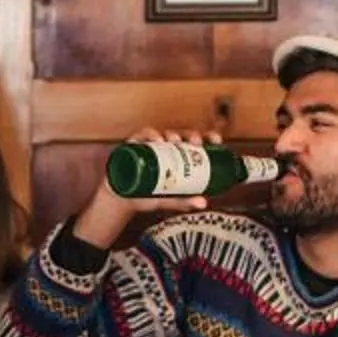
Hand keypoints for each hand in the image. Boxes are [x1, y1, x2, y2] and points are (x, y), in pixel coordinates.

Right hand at [74, 126, 219, 250]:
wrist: (121, 201)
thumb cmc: (145, 197)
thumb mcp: (168, 200)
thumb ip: (184, 201)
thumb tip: (203, 203)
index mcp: (177, 157)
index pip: (195, 143)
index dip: (207, 137)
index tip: (217, 140)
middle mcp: (164, 148)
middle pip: (181, 135)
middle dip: (191, 134)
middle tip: (196, 142)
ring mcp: (149, 146)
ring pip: (163, 133)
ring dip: (171, 133)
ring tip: (174, 140)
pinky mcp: (133, 145)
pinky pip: (141, 135)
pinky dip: (148, 135)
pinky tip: (155, 140)